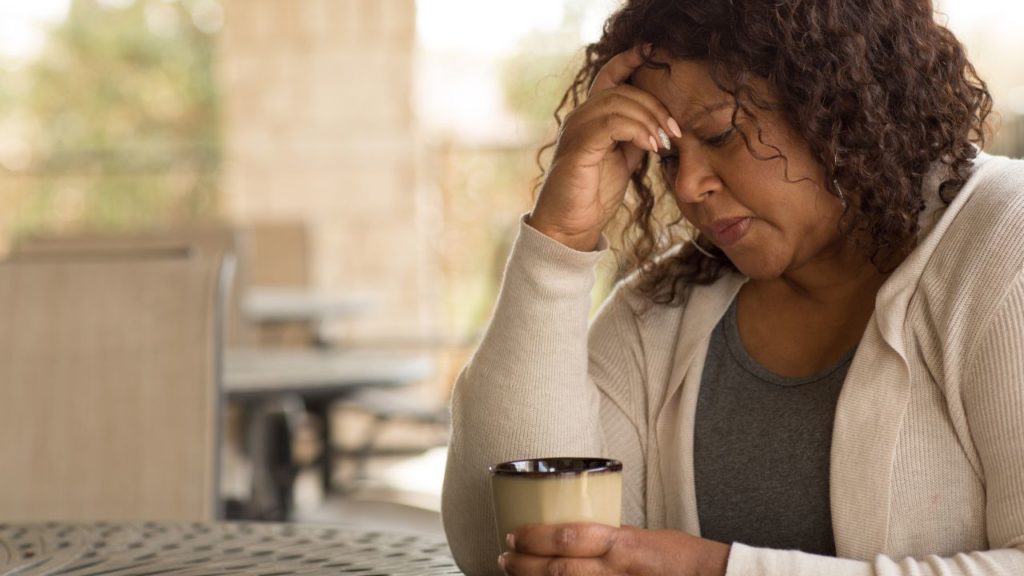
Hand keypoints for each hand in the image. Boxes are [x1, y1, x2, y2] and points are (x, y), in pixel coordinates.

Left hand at [499, 522, 730, 575]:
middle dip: (524, 565)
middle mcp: (616, 570)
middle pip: (559, 570)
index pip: (569, 537)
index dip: (535, 539)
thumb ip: (607, 539)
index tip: (513, 535)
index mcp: (621, 544)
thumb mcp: (639, 537)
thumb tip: (574, 535)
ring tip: (514, 574)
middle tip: (504, 557)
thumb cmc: (679, 557)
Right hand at [528, 46, 681, 250]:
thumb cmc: (593, 195)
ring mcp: (576, 129)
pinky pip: (612, 123)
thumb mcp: (622, 161)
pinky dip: (637, 131)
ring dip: (649, 119)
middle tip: (674, 131)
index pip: (609, 75)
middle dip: (655, 106)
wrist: (569, 227)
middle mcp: (580, 117)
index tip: (654, 51)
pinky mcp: (578, 146)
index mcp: (591, 117)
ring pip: (618, 103)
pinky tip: (651, 148)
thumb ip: (635, 138)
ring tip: (663, 143)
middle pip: (623, 90)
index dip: (629, 59)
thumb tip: (660, 126)